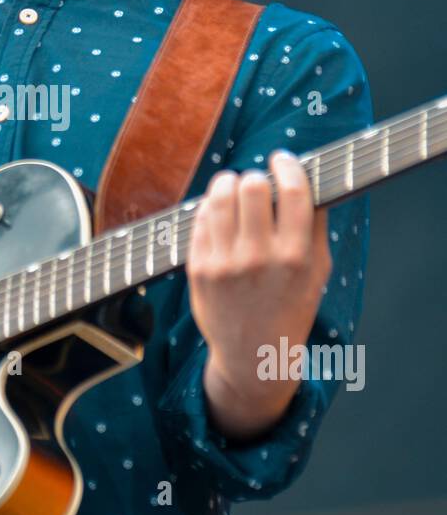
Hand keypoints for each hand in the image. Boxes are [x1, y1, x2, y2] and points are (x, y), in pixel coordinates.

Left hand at [187, 149, 332, 437]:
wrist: (253, 355)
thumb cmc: (290, 307)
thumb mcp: (316, 271)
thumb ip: (314, 226)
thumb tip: (307, 179)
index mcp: (296, 257)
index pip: (294, 192)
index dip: (287, 166)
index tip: (282, 159)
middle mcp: (259, 259)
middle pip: (252, 186)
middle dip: (255, 177)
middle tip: (256, 184)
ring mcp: (225, 264)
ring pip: (220, 196)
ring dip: (228, 184)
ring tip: (233, 190)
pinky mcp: (199, 269)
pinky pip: (201, 219)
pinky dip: (211, 208)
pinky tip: (220, 214)